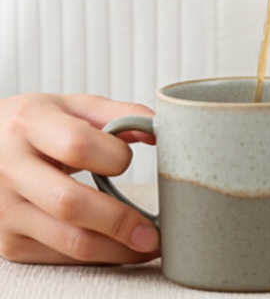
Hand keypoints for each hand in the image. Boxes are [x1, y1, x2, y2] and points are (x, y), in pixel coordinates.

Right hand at [0, 93, 158, 263]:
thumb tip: (160, 130)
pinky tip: (120, 250)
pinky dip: (96, 257)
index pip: (77, 144)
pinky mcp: (7, 241)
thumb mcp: (71, 106)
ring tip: (148, 246)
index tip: (130, 161)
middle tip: (155, 230)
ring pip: (66, 240)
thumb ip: (118, 114)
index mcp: (30, 123)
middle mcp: (10, 168)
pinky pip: (58, 257)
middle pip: (69, 202)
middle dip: (119, 221)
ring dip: (115, 249)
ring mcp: (5, 210)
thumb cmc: (37, 125)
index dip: (113, 156)